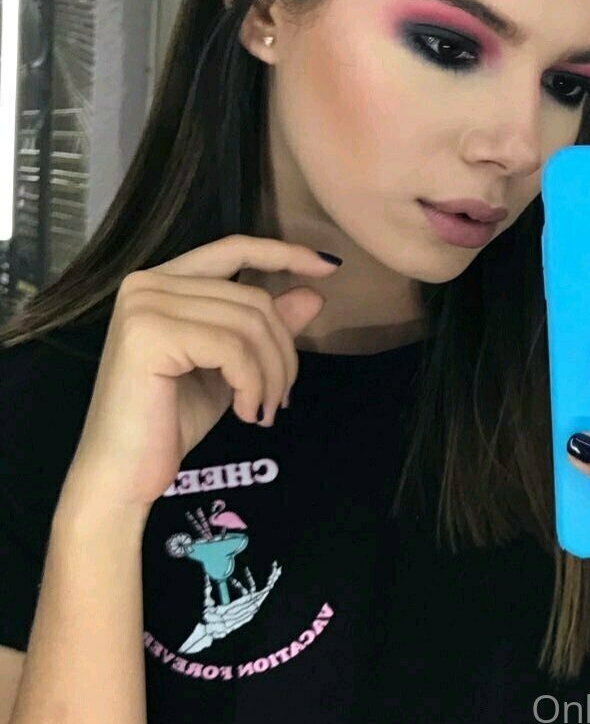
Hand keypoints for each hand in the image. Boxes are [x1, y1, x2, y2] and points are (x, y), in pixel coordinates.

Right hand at [65, 234, 339, 509]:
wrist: (125, 475)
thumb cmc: (173, 421)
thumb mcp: (233, 367)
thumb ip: (265, 328)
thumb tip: (315, 294)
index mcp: (164, 281)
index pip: (235, 248)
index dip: (285, 253)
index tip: (331, 267)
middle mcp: (147, 283)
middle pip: (253, 297)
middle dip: (282, 350)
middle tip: (282, 398)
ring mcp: (144, 305)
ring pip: (249, 323)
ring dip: (271, 374)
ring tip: (265, 410)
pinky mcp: (148, 335)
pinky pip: (233, 348)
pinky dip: (252, 383)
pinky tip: (245, 413)